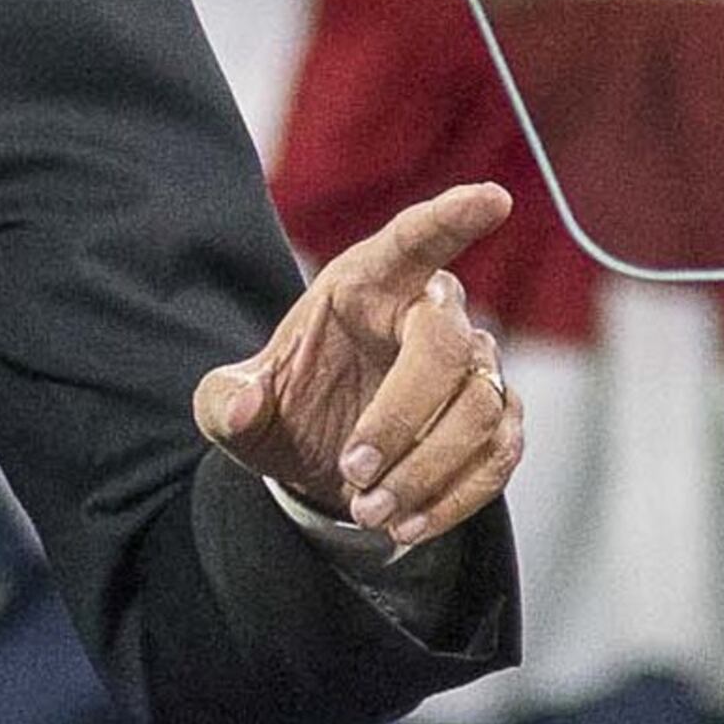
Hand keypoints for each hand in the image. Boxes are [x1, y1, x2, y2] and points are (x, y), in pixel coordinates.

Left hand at [196, 183, 523, 548]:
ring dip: (426, 471)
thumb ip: (224, 401)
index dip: (452, 218)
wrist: (318, 458)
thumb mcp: (231, 407)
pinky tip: (407, 524)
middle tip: (352, 474)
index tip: (491, 198)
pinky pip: (500, 455)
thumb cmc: (284, 405)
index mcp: (367, 282)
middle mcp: (429, 313)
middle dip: (402, 417)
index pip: (414, 239)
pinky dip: (455, 498)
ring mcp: (473, 366)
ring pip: (480, 408)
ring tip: (368, 512)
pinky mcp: (496, 420)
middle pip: (447, 347)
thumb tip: (246, 401)